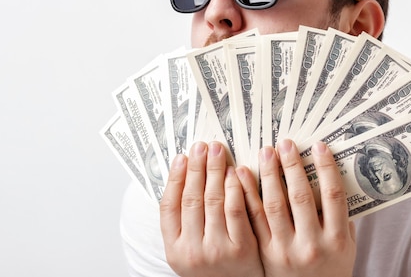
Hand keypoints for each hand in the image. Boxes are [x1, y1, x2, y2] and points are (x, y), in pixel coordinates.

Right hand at [159, 141, 263, 276]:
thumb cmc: (213, 268)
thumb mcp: (187, 251)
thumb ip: (183, 222)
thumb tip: (183, 177)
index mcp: (173, 249)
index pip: (168, 206)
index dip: (174, 178)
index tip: (181, 157)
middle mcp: (192, 250)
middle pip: (192, 198)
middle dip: (197, 167)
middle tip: (202, 146)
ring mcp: (217, 250)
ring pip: (213, 200)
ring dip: (215, 172)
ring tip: (217, 153)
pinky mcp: (242, 249)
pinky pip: (237, 209)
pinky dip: (235, 187)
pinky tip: (235, 173)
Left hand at [237, 139, 355, 276]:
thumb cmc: (331, 268)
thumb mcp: (345, 246)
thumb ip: (339, 216)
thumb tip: (329, 173)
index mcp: (337, 240)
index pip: (333, 196)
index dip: (326, 168)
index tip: (319, 146)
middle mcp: (311, 245)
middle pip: (301, 197)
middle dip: (292, 166)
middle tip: (285, 143)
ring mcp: (286, 250)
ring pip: (274, 205)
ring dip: (269, 175)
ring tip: (266, 151)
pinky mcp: (265, 253)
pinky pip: (254, 218)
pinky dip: (247, 193)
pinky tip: (242, 174)